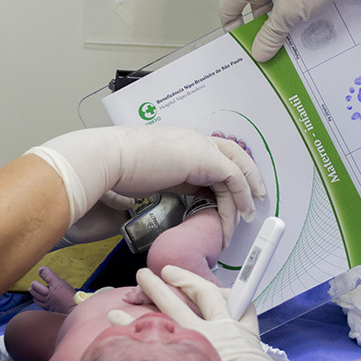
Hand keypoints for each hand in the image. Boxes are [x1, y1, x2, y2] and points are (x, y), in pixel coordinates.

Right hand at [27, 126, 264, 247]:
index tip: (228, 196)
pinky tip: (237, 216)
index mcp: (180, 142)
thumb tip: (163, 195)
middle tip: (253, 199)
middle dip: (248, 176)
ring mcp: (201, 147)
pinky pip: (233, 179)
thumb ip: (164, 180)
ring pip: (237, 169)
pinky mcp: (205, 159)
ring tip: (244, 220)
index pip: (213, 154)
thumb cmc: (114, 168)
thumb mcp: (147, 175)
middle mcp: (194, 140)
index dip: (225, 174)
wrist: (108, 158)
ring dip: (242, 197)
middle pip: (233, 154)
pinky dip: (240, 198)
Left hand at [126, 265, 315, 360]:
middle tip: (166, 270)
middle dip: (184, 279)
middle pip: (202, 293)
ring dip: (154, 290)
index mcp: (243, 334)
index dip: (229, 296)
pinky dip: (132, 324)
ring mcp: (199, 338)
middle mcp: (221, 329)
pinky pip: (152, 331)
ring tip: (139, 279)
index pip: (240, 305)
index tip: (221, 293)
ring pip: (173, 305)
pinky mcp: (182, 352)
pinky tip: (115, 318)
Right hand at [219, 0, 360, 60]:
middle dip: (258, 27)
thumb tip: (260, 51)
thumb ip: (271, 36)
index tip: (243, 44)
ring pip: (268, 2)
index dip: (233, 28)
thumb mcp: (288, 15)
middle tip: (267, 45)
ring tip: (286, 36)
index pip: (228, 7)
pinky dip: (286, 11)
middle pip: (249, 6)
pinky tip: (298, 22)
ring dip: (275, 21)